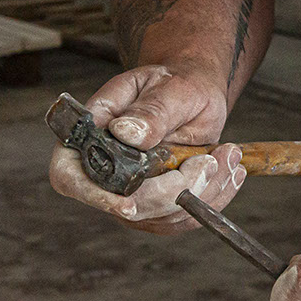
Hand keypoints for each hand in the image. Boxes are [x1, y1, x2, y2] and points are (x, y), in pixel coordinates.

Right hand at [48, 64, 243, 233]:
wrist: (195, 92)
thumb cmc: (176, 83)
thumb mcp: (169, 87)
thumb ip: (151, 111)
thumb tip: (125, 133)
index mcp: (90, 135)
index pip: (69, 176)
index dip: (95, 197)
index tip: (128, 206)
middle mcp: (105, 171)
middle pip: (127, 206)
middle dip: (175, 190)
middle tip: (211, 160)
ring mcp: (131, 193)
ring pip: (162, 216)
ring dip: (205, 191)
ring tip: (229, 154)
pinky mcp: (159, 205)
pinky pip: (184, 217)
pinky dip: (215, 196)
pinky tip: (231, 170)